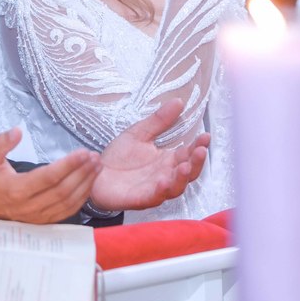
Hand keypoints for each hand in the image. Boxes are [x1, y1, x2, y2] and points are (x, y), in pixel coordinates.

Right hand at [0, 128, 99, 222]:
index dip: (69, 165)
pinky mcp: (42, 221)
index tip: (83, 152)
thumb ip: (1, 143)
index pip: (49, 177)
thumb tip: (17, 131)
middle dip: (82, 172)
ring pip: (68, 202)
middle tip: (95, 157)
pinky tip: (89, 184)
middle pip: (63, 190)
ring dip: (86, 184)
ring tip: (97, 167)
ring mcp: (37, 216)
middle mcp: (29, 205)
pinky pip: (67, 212)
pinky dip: (81, 198)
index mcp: (17, 189)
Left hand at [89, 99, 210, 212]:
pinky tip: (162, 181)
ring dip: (182, 178)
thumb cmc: (119, 157)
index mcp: (167, 160)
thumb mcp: (139, 133)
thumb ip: (159, 120)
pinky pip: (153, 197)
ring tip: (185, 166)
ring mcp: (154, 189)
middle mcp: (165, 176)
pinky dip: (160, 191)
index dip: (198, 146)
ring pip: (175, 188)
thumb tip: (178, 101)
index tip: (205, 135)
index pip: (188, 154)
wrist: (94, 172)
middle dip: (196, 163)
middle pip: (188, 173)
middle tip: (200, 150)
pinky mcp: (139, 199)